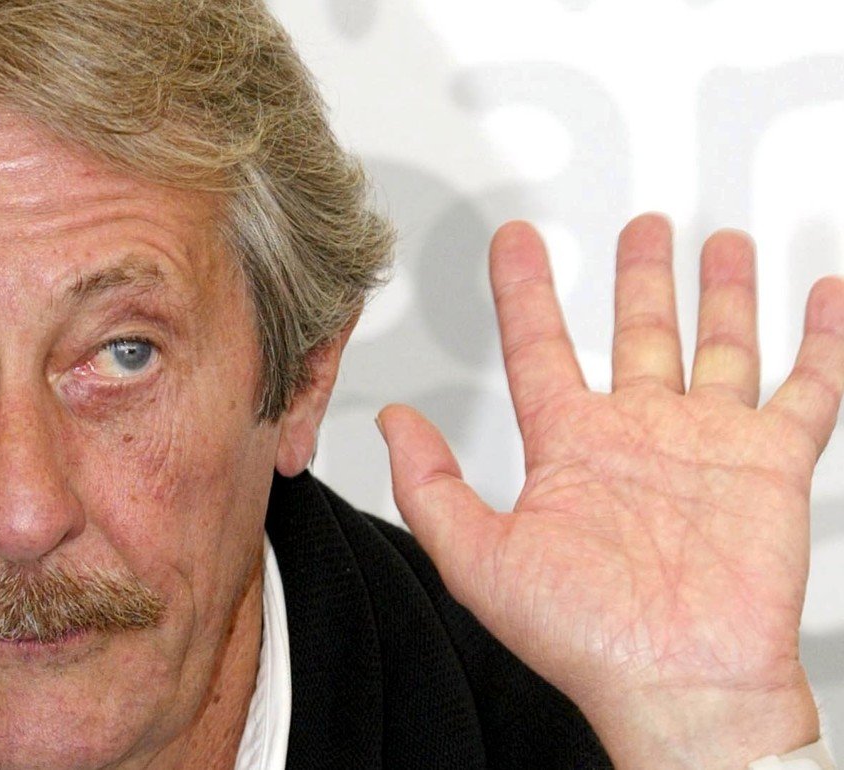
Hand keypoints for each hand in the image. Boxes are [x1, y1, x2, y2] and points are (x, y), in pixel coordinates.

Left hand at [378, 214, 843, 767]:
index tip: (515, 241)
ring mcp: (707, 445)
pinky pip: (807, 388)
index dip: (525, 289)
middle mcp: (638, 436)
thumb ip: (430, 488)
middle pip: (637, 333)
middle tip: (641, 227)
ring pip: (718, 347)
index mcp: (571, 448)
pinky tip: (823, 297)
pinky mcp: (770, 464)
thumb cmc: (585, 638)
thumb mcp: (478, 558)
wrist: (679, 685)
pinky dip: (821, 341)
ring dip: (720, 294)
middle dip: (640, 277)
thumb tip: (393, 426)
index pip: (539, 345)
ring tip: (719, 244)